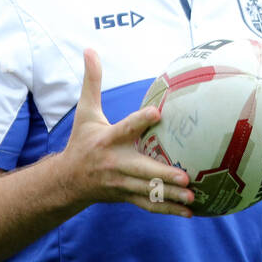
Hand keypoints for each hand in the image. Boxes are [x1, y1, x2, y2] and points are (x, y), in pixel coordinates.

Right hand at [60, 48, 192, 216]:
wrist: (67, 181)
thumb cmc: (82, 142)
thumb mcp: (85, 112)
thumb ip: (91, 82)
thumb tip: (89, 49)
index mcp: (106, 140)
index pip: (124, 128)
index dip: (140, 120)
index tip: (157, 113)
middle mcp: (114, 163)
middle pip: (140, 170)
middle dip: (162, 175)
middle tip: (186, 176)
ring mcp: (121, 183)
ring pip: (148, 191)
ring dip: (171, 196)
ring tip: (193, 198)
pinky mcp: (126, 196)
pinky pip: (149, 204)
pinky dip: (168, 210)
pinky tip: (190, 213)